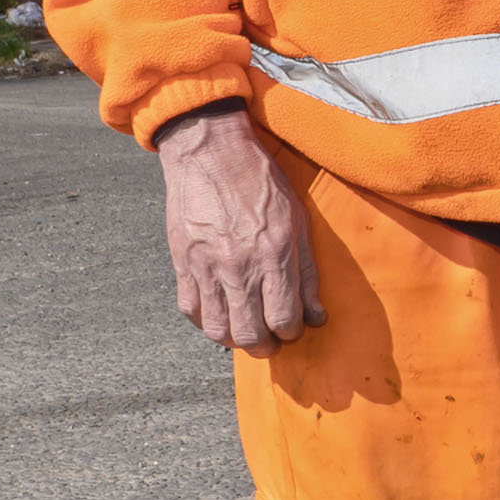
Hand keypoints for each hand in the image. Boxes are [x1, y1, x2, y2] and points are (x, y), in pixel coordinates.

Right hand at [157, 105, 323, 350]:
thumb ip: (308, 270)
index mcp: (275, 252)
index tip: (294, 330)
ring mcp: (207, 267)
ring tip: (246, 334)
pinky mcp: (182, 264)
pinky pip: (192, 311)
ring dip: (235, 340)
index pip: (284, 317)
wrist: (210, 153)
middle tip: (271, 342)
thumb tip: (317, 315)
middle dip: (265, 346)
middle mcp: (240, 265)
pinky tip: (220, 316)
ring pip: (219, 330)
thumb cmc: (260, 181)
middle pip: (251, 332)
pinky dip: (207, 322)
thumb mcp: (298, 218)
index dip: (292, 333)